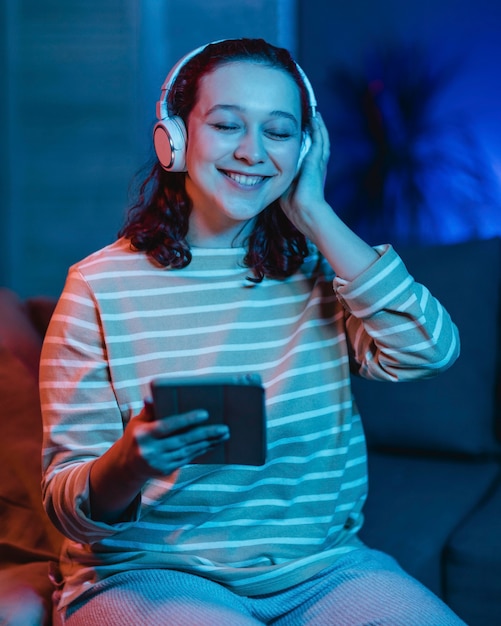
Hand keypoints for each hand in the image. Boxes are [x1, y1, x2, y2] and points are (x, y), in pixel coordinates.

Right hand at [122, 400, 229, 479]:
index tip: (205, 414)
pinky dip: (200, 450)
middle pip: (182, 440)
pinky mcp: (165, 470)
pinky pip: (186, 459)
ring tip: (223, 435)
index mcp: (143, 435)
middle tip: (224, 428)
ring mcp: (158, 463)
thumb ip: (149, 411)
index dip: (186, 420)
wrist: (127, 466)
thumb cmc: (136, 437)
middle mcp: (150, 451)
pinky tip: (212, 444)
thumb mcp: (138, 422)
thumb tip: (151, 397)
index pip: (168, 426)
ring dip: (207, 443)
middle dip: (205, 434)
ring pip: (187, 451)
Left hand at [279, 112, 331, 243]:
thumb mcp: (283, 187)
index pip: (308, 150)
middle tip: (310, 115)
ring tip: (314, 112)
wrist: (305, 211)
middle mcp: (315, 164)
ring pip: (320, 137)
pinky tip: (314, 117)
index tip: (301, 129)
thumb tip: (263, 173)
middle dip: (313, 129)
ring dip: (317, 125)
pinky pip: (319, 139)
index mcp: (309, 170)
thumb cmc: (293, 205)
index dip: (306, 140)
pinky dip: (318, 127)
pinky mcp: (316, 160)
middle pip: (317, 141)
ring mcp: (318, 161)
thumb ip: (278, 177)